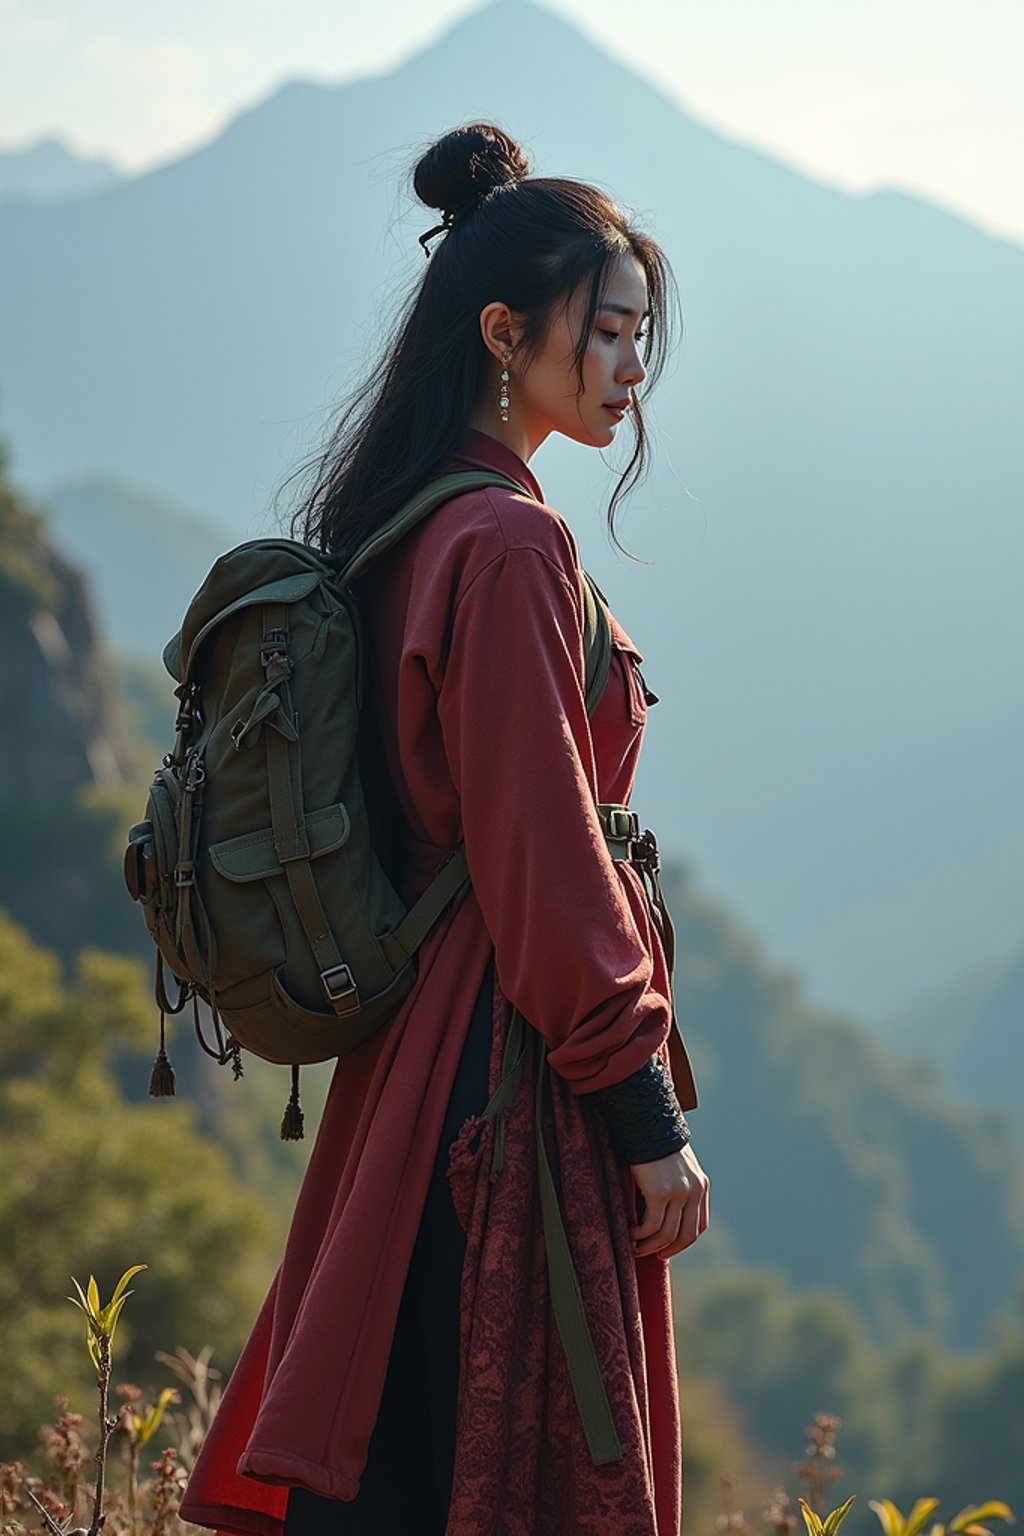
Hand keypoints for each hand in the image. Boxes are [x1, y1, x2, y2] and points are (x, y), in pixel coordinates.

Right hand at [629, 1142, 708, 1258]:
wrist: (645, 1121)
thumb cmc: (654, 1142)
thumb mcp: (675, 1164)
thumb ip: (677, 1184)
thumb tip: (664, 1210)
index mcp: (701, 1184)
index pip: (699, 1225)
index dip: (684, 1242)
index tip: (668, 1247)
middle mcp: (694, 1190)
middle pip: (687, 1235)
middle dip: (669, 1250)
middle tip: (653, 1255)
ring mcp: (678, 1192)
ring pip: (667, 1234)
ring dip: (650, 1246)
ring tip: (635, 1247)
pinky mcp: (659, 1192)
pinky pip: (650, 1225)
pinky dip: (639, 1234)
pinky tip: (629, 1233)